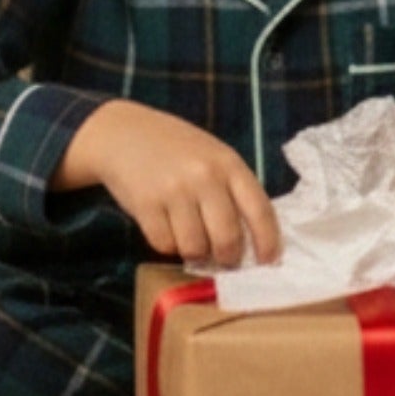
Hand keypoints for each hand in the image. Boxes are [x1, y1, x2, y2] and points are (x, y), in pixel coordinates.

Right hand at [55, 99, 279, 267]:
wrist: (125, 133)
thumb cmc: (177, 149)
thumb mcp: (216, 157)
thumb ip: (234, 189)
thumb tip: (252, 239)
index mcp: (230, 164)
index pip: (259, 210)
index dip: (268, 241)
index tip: (270, 262)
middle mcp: (205, 177)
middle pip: (227, 238)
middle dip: (228, 258)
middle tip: (224, 260)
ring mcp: (174, 191)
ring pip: (195, 247)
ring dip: (195, 253)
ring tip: (191, 238)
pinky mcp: (146, 205)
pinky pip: (164, 245)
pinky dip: (168, 245)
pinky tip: (167, 228)